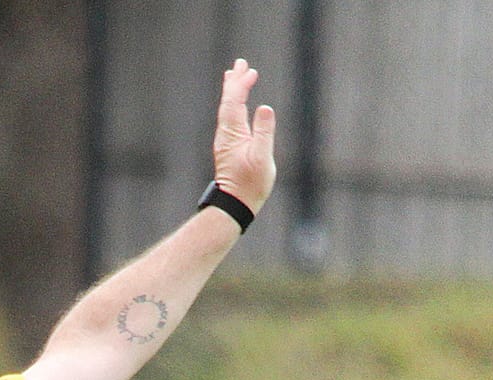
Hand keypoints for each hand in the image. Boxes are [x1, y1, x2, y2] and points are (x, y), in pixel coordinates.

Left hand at [212, 58, 276, 212]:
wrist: (236, 204)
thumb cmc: (251, 184)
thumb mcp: (262, 158)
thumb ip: (264, 132)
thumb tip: (266, 108)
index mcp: (233, 132)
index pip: (235, 101)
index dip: (242, 84)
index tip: (251, 72)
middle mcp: (226, 132)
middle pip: (228, 100)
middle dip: (235, 81)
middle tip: (241, 63)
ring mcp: (226, 139)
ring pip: (227, 108)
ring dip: (232, 90)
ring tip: (234, 76)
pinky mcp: (229, 146)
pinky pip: (229, 117)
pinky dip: (233, 104)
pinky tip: (236, 104)